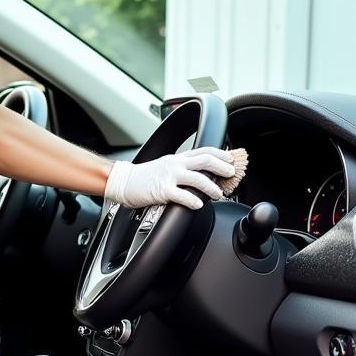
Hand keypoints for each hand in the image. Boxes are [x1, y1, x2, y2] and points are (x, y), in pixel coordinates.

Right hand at [105, 147, 235, 209]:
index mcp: (178, 158)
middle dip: (222, 167)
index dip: (221, 154)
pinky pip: (182, 196)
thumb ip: (182, 169)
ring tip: (218, 194)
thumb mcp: (165, 166)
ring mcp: (169, 177)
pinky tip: (199, 204)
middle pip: (205, 160)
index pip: (204, 151)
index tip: (231, 159)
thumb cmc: (143, 177)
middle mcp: (176, 164)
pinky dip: (193, 200)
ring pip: (198, 178)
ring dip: (212, 187)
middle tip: (231, 174)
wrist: (123, 182)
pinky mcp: (162, 191)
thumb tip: (200, 175)